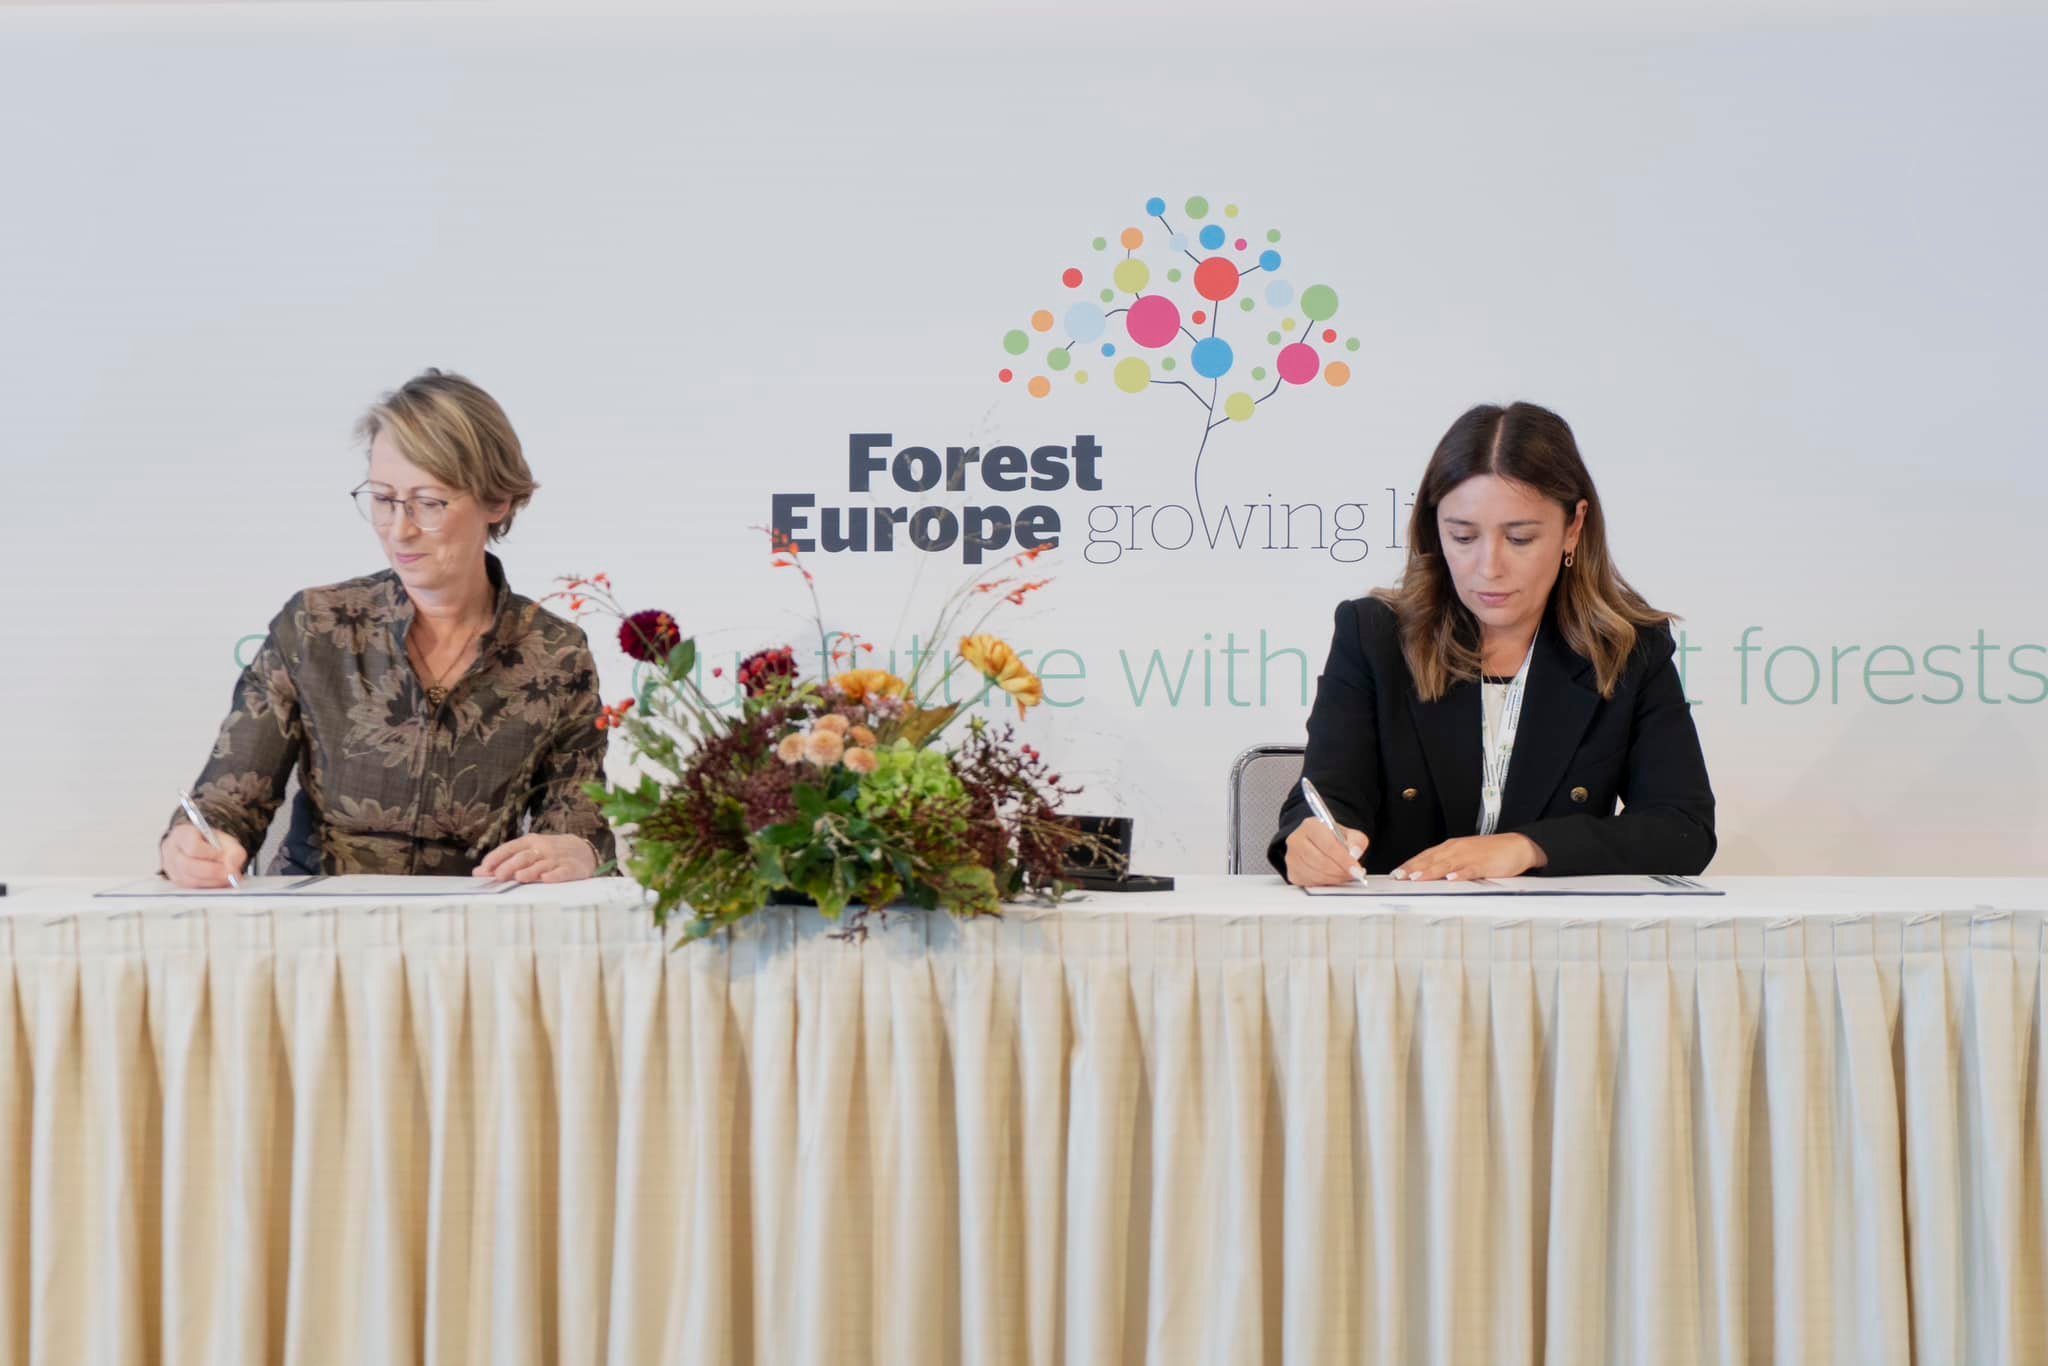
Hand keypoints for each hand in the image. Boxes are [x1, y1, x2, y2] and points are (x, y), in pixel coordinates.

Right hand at [160, 823, 247, 888]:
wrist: (199, 848)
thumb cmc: (210, 843)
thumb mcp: (225, 841)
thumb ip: (234, 852)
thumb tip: (232, 868)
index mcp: (182, 835)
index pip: (193, 847)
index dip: (211, 854)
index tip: (224, 855)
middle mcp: (172, 852)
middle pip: (188, 866)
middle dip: (214, 871)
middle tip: (230, 872)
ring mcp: (172, 869)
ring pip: (190, 880)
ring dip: (213, 881)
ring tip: (228, 877)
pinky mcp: (178, 882)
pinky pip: (193, 888)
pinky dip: (210, 886)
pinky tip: (220, 882)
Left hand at [476, 833, 596, 883]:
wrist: (583, 851)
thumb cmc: (548, 854)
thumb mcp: (528, 852)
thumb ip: (504, 861)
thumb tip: (477, 872)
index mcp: (529, 842)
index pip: (509, 848)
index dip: (496, 858)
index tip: (483, 870)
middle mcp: (542, 848)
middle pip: (524, 856)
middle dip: (510, 866)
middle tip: (498, 877)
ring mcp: (557, 858)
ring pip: (541, 864)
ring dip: (530, 870)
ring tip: (519, 877)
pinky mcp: (572, 868)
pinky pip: (563, 872)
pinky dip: (554, 875)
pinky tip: (546, 879)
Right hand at [1284, 818, 1369, 886]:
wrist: (1316, 842)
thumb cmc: (1330, 838)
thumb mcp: (1348, 834)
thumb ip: (1356, 841)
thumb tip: (1354, 853)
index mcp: (1311, 825)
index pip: (1328, 845)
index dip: (1344, 859)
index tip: (1356, 868)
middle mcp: (1297, 840)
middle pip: (1321, 862)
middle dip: (1341, 871)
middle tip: (1353, 873)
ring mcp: (1292, 857)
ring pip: (1316, 874)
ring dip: (1335, 878)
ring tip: (1344, 874)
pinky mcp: (1292, 872)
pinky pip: (1311, 883)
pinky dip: (1325, 883)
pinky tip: (1332, 877)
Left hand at [1393, 833, 1545, 881]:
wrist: (1517, 846)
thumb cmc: (1489, 852)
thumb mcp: (1464, 856)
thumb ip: (1447, 864)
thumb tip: (1427, 875)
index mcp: (1451, 847)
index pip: (1425, 856)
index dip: (1410, 864)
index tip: (1396, 873)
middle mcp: (1457, 850)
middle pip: (1431, 860)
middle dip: (1413, 869)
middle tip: (1398, 877)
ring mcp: (1470, 856)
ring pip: (1446, 864)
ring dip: (1430, 871)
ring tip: (1417, 879)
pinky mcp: (1484, 864)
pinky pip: (1470, 870)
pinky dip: (1460, 874)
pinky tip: (1451, 879)